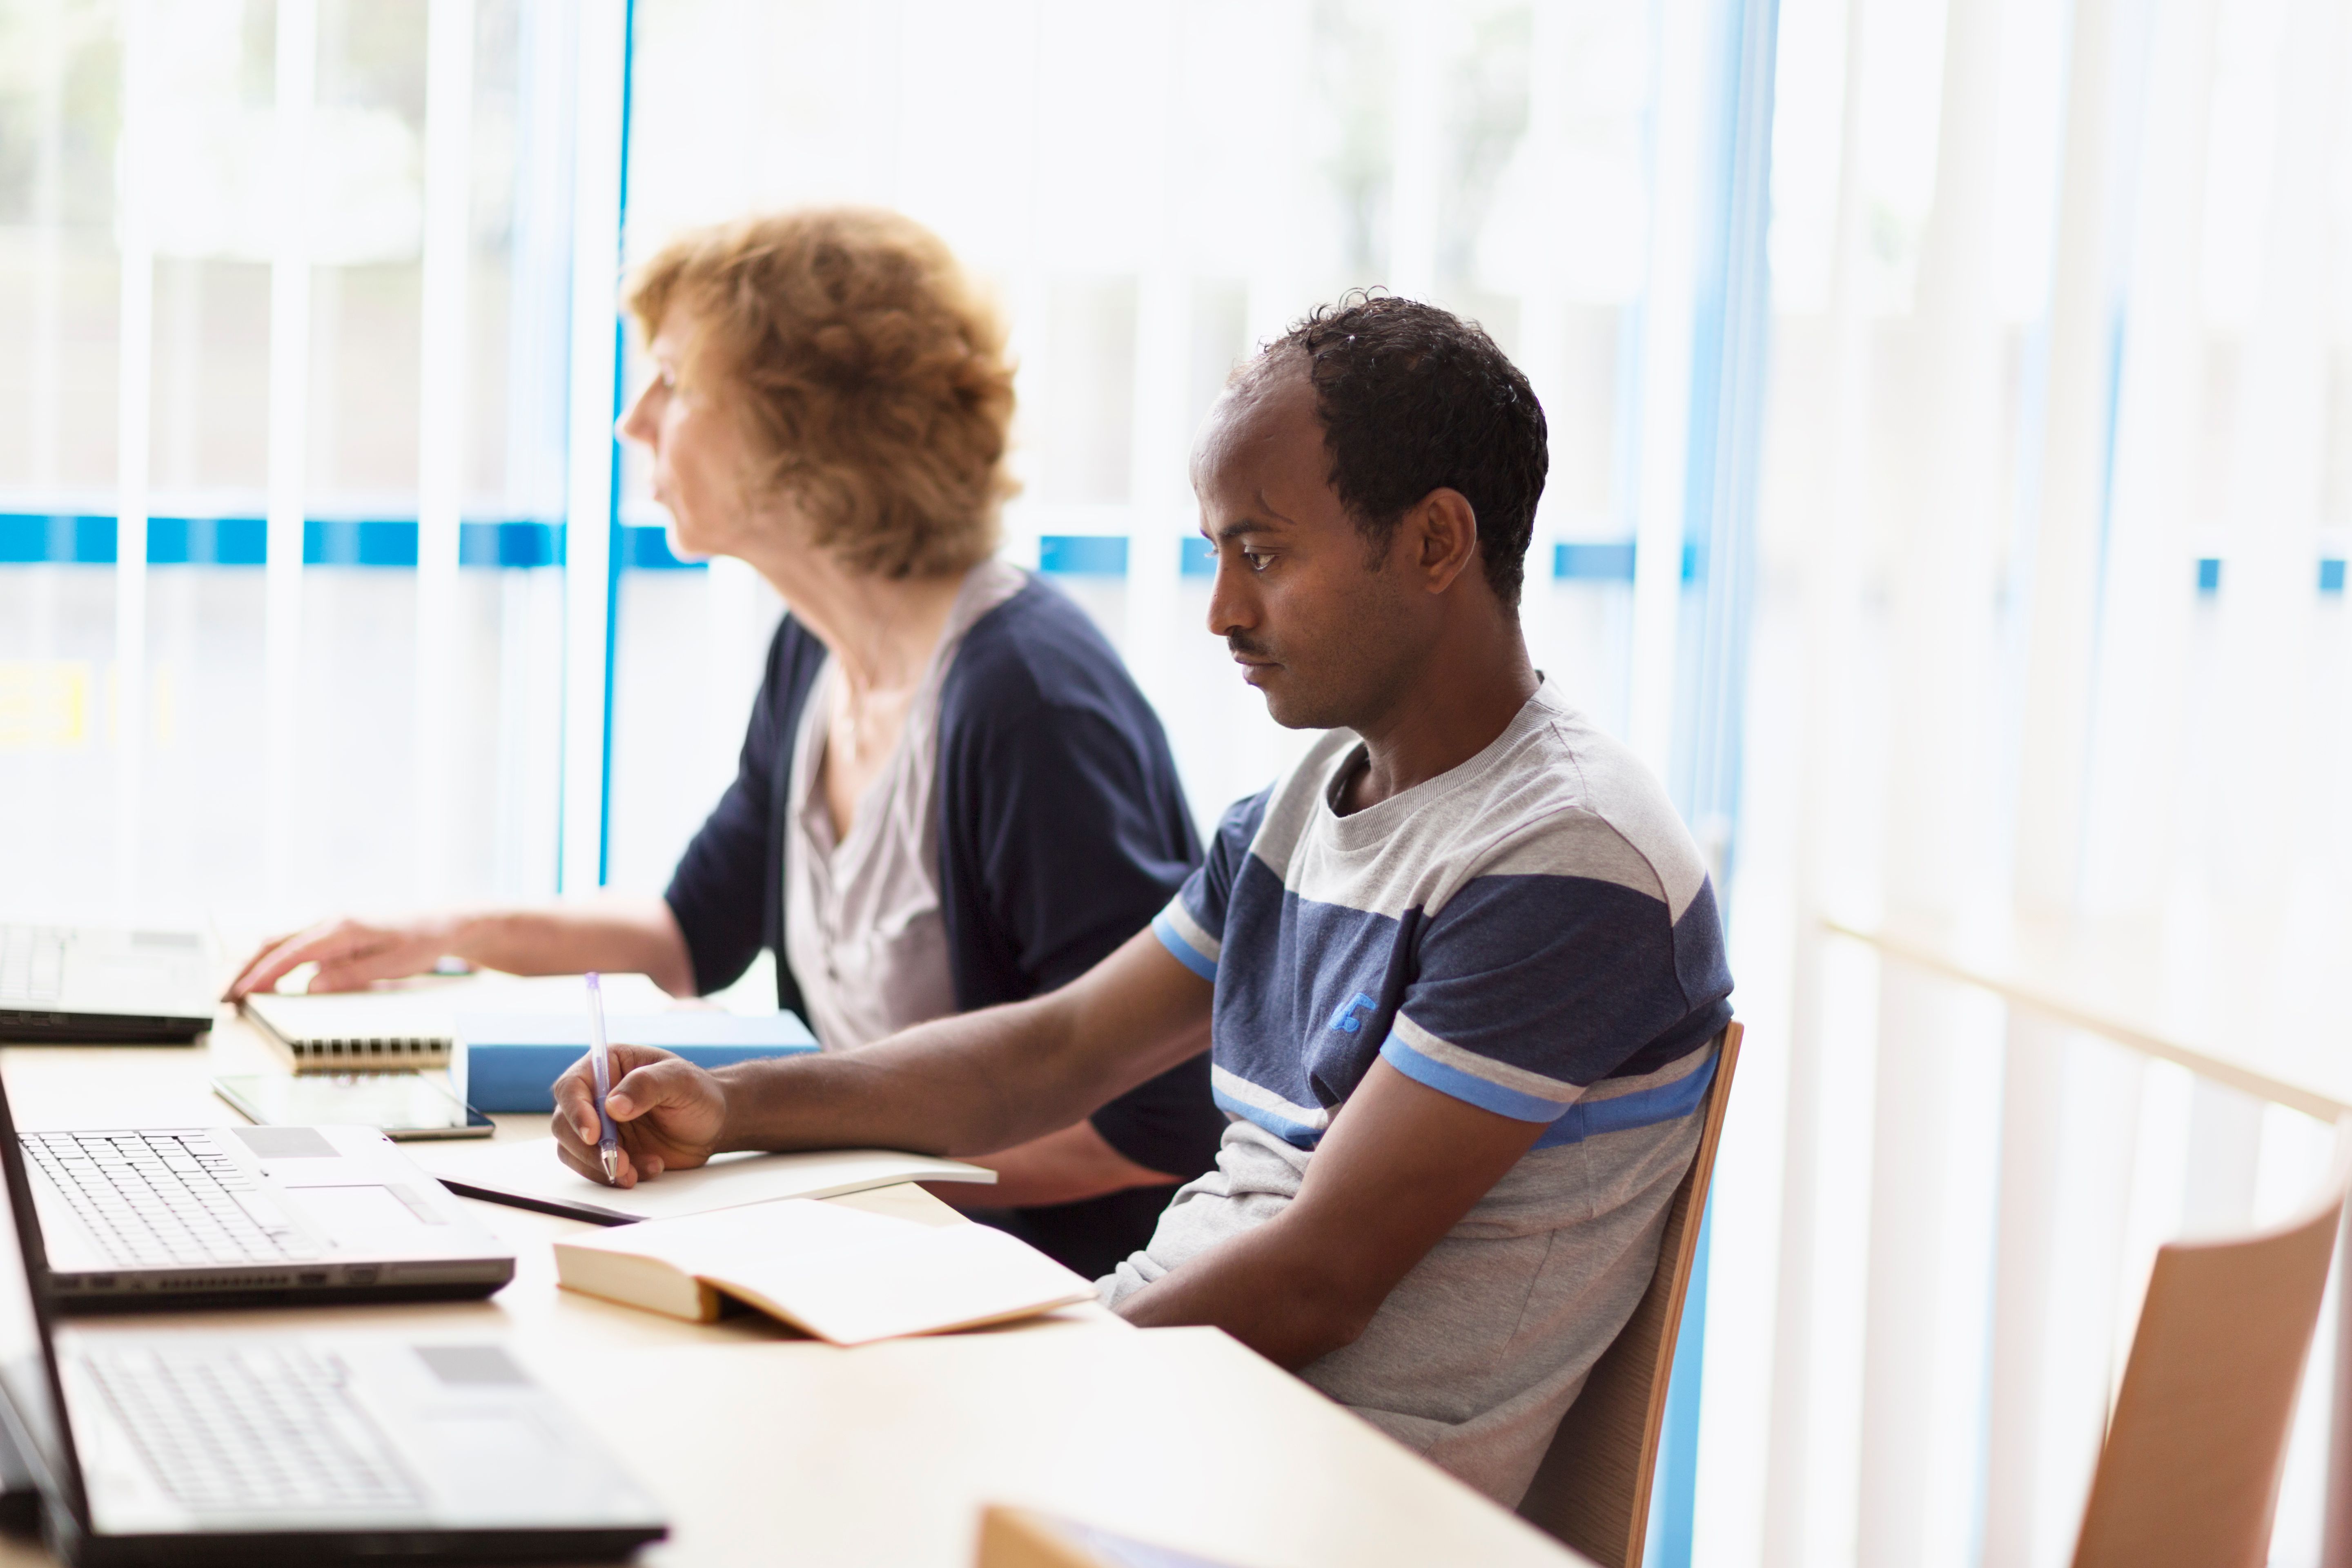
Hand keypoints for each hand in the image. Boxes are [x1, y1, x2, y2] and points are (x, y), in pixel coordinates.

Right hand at [225, 915, 464, 999]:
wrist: (442, 922)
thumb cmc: (421, 942)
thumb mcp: (393, 965)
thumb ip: (352, 976)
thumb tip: (310, 986)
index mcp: (342, 927)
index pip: (291, 952)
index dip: (263, 974)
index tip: (242, 993)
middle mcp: (329, 921)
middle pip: (274, 943)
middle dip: (246, 969)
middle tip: (224, 998)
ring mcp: (329, 925)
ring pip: (280, 942)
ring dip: (255, 966)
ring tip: (235, 993)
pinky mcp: (332, 934)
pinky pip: (295, 946)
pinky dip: (274, 962)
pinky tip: (265, 982)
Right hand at [551, 1044, 728, 1186]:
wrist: (712, 1124)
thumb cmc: (698, 1093)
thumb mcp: (680, 1081)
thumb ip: (647, 1086)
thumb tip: (613, 1105)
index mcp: (607, 1066)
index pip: (572, 1087)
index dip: (576, 1111)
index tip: (594, 1134)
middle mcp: (595, 1096)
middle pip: (565, 1123)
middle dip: (589, 1148)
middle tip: (621, 1161)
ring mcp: (598, 1126)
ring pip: (573, 1151)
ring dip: (601, 1166)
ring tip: (639, 1169)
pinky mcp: (607, 1151)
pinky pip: (594, 1169)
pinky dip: (616, 1176)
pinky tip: (649, 1167)